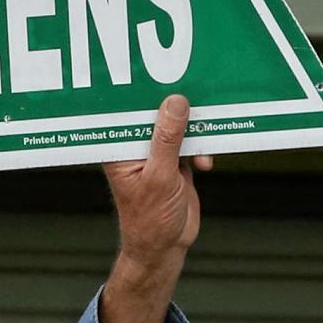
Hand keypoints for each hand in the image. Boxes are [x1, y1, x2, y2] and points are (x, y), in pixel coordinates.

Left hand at [101, 93, 206, 278]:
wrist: (166, 246)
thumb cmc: (151, 218)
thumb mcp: (161, 176)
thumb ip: (168, 139)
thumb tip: (175, 102)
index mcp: (118, 147)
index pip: (128, 111)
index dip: (144, 93)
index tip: (164, 76)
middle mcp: (134, 146)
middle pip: (154, 114)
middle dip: (175, 108)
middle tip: (195, 95)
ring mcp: (155, 152)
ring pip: (175, 126)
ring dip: (193, 130)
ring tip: (204, 134)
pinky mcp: (174, 160)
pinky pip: (190, 142)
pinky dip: (201, 148)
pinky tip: (205, 163)